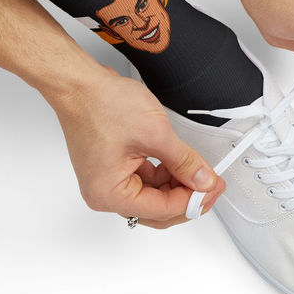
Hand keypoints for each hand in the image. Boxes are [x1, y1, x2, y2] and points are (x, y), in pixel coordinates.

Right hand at [50, 65, 224, 229]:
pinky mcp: (114, 167)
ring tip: (201, 171)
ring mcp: (109, 180)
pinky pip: (146, 180)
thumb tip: (203, 179)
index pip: (162, 209)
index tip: (213, 188)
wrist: (80, 83)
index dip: (193, 200)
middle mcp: (105, 193)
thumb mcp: (156, 134)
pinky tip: (182, 164)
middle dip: (187, 197)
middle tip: (212, 185)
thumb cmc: (101, 104)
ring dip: (178, 184)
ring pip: (154, 195)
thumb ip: (184, 161)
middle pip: (157, 209)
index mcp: (109, 194)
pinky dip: (166, 174)